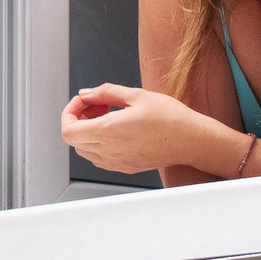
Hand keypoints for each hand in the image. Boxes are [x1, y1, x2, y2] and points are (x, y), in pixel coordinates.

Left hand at [59, 83, 211, 175]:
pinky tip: (115, 129)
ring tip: (107, 115)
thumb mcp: (136, 95)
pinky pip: (99, 158)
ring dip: (87, 132)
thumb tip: (86, 94)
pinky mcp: (125, 167)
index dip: (69, 111)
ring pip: (84, 151)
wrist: (192, 140)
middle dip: (78, 119)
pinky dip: (98, 143)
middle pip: (73, 140)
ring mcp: (117, 162)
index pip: (68, 129)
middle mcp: (109, 150)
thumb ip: (105, 93)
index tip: (83, 101)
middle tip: (96, 105)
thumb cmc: (170, 117)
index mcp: (108, 131)